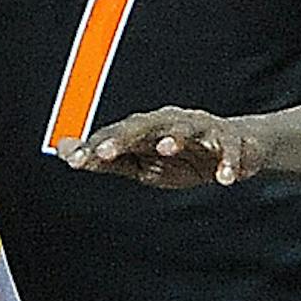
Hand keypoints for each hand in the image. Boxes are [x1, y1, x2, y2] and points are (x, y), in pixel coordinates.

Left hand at [61, 105, 267, 186]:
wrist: (235, 150)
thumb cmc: (181, 157)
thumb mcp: (141, 163)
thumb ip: (107, 160)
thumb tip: (65, 153)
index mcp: (147, 127)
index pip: (117, 134)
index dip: (96, 147)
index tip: (73, 160)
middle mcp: (171, 121)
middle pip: (146, 125)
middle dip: (125, 138)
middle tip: (105, 153)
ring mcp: (202, 129)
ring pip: (188, 129)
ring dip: (176, 137)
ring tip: (166, 148)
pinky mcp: (231, 142)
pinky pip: (229, 151)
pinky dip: (228, 163)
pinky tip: (225, 178)